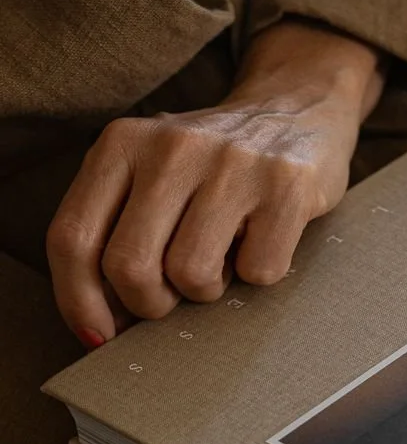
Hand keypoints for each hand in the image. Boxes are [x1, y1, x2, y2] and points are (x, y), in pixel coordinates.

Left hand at [47, 20, 384, 344]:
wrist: (296, 110)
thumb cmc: (210, 165)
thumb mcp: (147, 173)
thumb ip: (112, 229)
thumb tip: (97, 323)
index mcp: (123, 142)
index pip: (73, 237)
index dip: (78, 299)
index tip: (98, 333)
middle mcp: (173, 145)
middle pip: (128, 266)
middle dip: (149, 302)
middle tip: (172, 292)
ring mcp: (233, 162)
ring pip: (192, 275)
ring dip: (207, 290)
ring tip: (221, 257)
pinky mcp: (286, 183)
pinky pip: (257, 271)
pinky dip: (259, 273)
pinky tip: (262, 238)